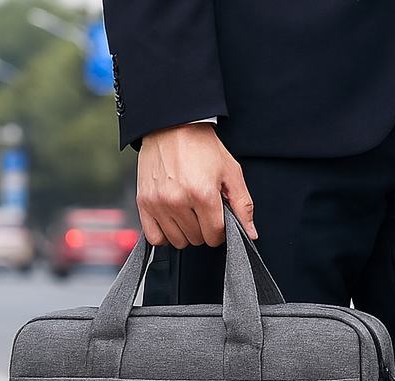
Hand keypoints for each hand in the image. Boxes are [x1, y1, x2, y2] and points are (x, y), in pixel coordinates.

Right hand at [136, 123, 255, 247]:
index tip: (217, 220)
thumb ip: (243, 206)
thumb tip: (250, 233)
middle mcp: (178, 201)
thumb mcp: (231, 172)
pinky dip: (164, 234)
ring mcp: (159, 203)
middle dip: (203, 229)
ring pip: (177, 241)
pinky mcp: (144, 202)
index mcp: (203, 194)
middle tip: (202, 210)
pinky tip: (172, 221)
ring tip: (187, 212)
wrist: (172, 125)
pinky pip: (155, 237)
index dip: (220, 231)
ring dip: (185, 232)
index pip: (214, 235)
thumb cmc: (201, 146)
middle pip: (197, 239)